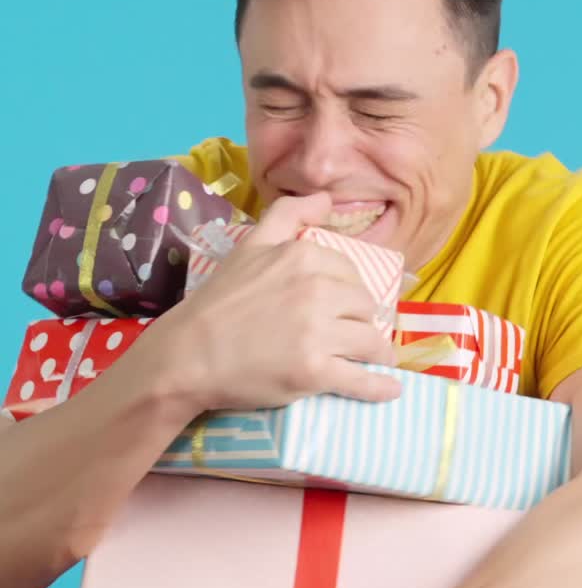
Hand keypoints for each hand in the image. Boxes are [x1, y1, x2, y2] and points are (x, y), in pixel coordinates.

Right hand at [157, 192, 401, 413]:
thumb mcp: (249, 245)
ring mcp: (317, 333)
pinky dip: (379, 386)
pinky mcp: (314, 372)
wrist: (186, 356)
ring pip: (370, 341)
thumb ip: (288, 214)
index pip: (351, 274)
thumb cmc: (217, 302)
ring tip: (373, 360)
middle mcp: (316, 290)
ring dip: (376, 353)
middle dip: (361, 321)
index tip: (341, 308)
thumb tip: (327, 198)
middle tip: (349, 335)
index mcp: (304, 257)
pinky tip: (389, 388)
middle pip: (365, 307)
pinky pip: (363, 379)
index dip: (349, 292)